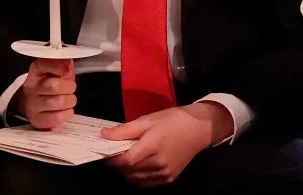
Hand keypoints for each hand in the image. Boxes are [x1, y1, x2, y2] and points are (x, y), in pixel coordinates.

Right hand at [13, 58, 76, 128]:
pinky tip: (65, 110)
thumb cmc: (48, 85)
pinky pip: (58, 117)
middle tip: (70, 88)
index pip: (44, 64)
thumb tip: (67, 60)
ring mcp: (32, 104)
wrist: (33, 104)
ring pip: (59, 102)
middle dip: (69, 87)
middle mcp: (31, 87)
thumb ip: (63, 64)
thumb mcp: (55, 71)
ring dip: (70, 101)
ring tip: (68, 99)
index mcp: (35, 71)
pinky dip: (67, 113)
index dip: (59, 67)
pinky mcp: (37, 120)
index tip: (66, 71)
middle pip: (54, 86)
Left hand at [100, 103, 230, 187]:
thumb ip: (125, 130)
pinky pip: (146, 183)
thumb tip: (105, 135)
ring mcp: (165, 173)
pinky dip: (138, 176)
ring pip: (136, 179)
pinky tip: (138, 164)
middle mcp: (159, 164)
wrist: (198, 130)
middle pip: (129, 171)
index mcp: (153, 146)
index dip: (111, 159)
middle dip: (117, 164)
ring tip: (126, 156)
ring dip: (126, 171)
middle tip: (114, 152)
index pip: (125, 161)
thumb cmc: (173, 120)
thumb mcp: (147, 119)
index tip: (103, 151)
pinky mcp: (169, 178)